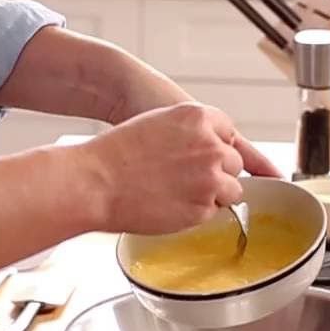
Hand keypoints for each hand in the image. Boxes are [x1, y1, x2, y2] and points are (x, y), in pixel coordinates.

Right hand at [79, 103, 277, 233]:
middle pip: (233, 162)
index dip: (216, 147)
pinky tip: (172, 205)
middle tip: (187, 178)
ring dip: (214, 194)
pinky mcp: (203, 207)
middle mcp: (210, 145)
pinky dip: (198, 213)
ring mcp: (210, 177)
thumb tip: (211, 147)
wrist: (96, 182)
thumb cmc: (117, 153)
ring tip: (181, 194)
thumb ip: (190, 131)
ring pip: (232, 189)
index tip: (206, 157)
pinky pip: (213, 212)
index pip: (228, 132)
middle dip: (217, 172)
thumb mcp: (158, 123)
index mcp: (198, 117)